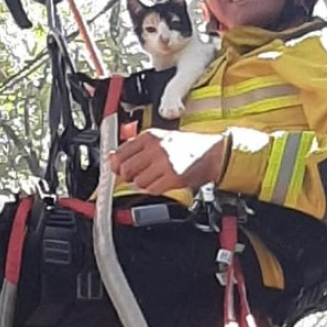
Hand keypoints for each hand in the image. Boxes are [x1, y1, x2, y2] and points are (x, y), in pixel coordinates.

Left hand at [108, 129, 225, 194]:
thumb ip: (136, 147)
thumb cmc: (189, 146)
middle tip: (138, 175)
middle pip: (126, 169)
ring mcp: (164, 163)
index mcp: (150, 136)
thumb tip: (112, 157)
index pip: (120, 153)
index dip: (117, 164)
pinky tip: (162, 182)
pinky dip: (155, 189)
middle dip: (129, 176)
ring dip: (144, 183)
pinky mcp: (173, 178)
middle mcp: (156, 148)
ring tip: (155, 177)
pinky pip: (152, 190)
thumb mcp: (160, 138)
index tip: (119, 168)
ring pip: (138, 182)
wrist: (214, 153)